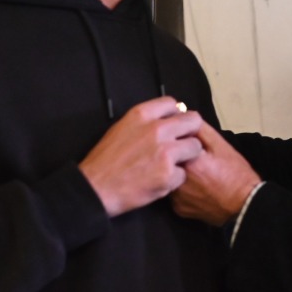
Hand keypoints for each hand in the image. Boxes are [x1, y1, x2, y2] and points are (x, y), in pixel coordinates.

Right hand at [79, 97, 201, 216]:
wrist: (96, 188)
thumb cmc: (105, 160)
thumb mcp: (121, 128)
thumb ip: (144, 122)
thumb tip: (166, 119)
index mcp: (142, 115)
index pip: (172, 103)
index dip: (176, 114)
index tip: (174, 124)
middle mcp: (156, 129)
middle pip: (193, 121)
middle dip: (190, 132)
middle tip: (184, 143)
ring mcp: (165, 152)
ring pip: (195, 147)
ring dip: (188, 156)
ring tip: (173, 165)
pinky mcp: (169, 174)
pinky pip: (184, 174)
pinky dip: (175, 179)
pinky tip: (161, 181)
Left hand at [172, 121, 262, 226]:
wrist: (244, 205)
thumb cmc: (235, 173)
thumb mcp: (220, 145)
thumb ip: (199, 129)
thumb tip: (182, 116)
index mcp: (186, 161)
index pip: (171, 142)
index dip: (179, 140)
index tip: (189, 142)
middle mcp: (176, 180)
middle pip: (166, 161)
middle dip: (175, 156)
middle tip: (196, 160)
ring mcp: (175, 197)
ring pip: (168, 177)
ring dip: (177, 172)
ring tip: (197, 174)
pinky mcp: (178, 209)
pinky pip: (174, 194)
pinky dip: (181, 189)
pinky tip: (195, 188)